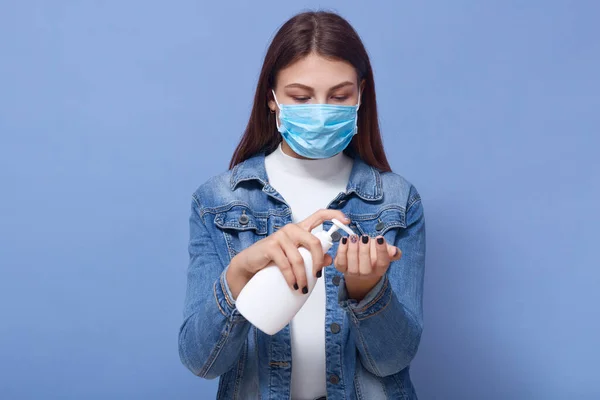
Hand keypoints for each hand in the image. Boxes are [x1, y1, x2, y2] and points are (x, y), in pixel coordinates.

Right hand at [228, 209, 348, 297]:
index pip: (319, 215)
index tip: (347, 221)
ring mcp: (280, 237)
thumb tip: (330, 259)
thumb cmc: (273, 260)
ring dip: (304, 276)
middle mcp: (291, 229)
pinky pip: (286, 264)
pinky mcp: (270, 246)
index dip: (334, 215)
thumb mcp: (296, 257)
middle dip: (319, 261)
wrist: (249, 265)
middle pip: (314, 241)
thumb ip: (312, 256)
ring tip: (303, 287)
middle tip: (317, 275)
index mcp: (300, 229)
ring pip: (300, 258)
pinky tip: (294, 285)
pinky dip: (292, 278)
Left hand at [333, 234, 401, 300]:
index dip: (382, 251)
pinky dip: (341, 251)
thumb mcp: (384, 252)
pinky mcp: (341, 268)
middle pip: (366, 268)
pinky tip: (344, 240)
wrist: (360, 267)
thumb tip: (395, 251)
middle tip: (364, 237)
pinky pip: (340, 263)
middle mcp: (366, 274)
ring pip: (352, 266)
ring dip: (352, 250)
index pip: (382, 263)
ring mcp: (353, 273)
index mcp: (379, 269)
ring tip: (354, 237)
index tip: (380, 238)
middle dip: (365, 251)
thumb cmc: (373, 256)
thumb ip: (391, 251)